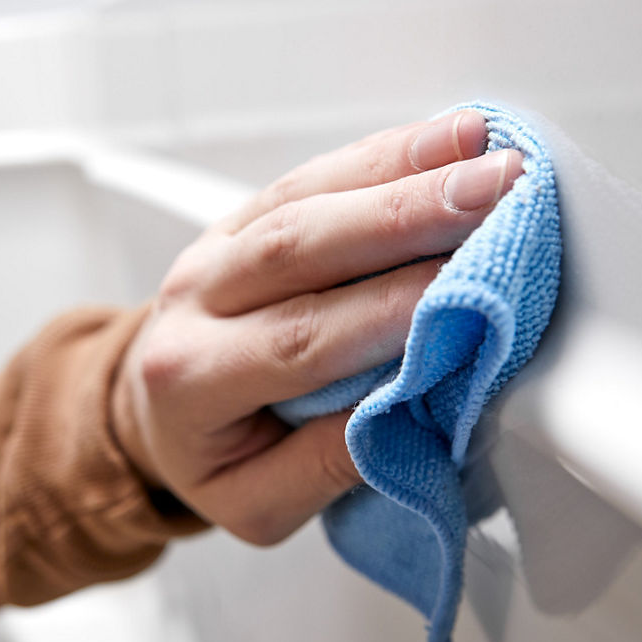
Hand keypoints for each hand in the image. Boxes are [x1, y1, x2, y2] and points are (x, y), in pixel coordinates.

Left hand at [111, 110, 524, 544]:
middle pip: (299, 244)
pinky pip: (315, 172)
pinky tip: (451, 136)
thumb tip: (409, 408)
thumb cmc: (213, 460)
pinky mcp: (245, 213)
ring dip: (405, 167)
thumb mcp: (257, 504)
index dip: (387, 312)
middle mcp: (194, 299)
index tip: (467, 295)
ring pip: (307, 193)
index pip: (298, 340)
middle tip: (493, 196)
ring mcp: (216, 245)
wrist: (147, 417)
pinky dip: (388, 151)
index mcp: (190, 378)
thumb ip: (328, 464)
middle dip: (407, 215)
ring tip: (486, 153)